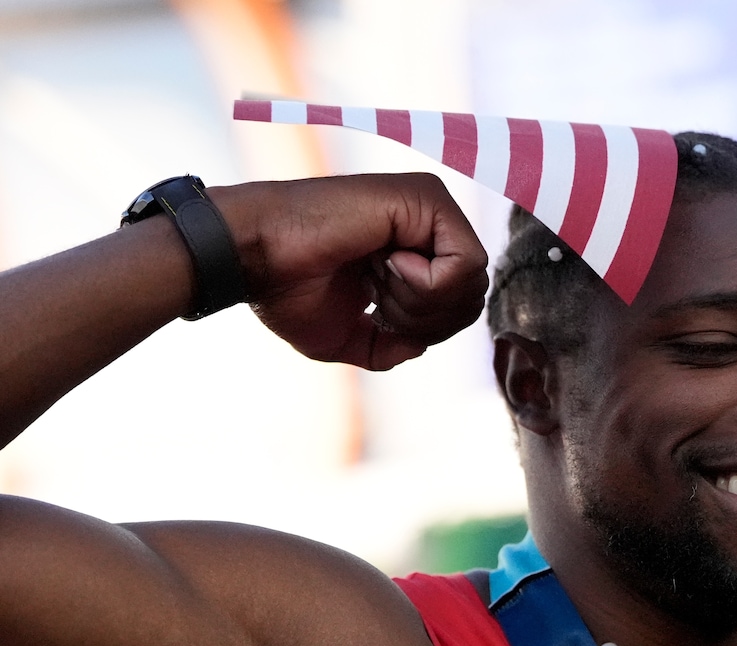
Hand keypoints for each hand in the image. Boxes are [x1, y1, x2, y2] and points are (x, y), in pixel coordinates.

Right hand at [212, 173, 488, 370]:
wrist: (254, 257)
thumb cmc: (287, 290)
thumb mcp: (346, 337)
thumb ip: (390, 346)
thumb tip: (421, 346)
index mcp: (413, 251)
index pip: (458, 306)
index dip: (423, 330)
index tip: (374, 312)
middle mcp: (427, 225)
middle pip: (472, 298)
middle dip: (424, 321)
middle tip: (375, 298)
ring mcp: (429, 207)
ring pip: (472, 284)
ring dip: (420, 303)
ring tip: (374, 278)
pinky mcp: (427, 197)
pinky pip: (466, 263)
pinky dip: (425, 284)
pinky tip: (385, 264)